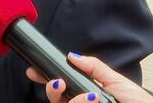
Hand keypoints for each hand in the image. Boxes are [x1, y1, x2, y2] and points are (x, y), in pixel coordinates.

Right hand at [26, 53, 152, 102]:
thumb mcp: (117, 81)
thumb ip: (93, 67)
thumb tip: (71, 55)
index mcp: (86, 95)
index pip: (61, 88)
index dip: (46, 79)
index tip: (35, 71)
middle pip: (55, 100)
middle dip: (51, 90)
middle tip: (58, 82)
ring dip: (74, 101)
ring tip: (91, 98)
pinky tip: (92, 102)